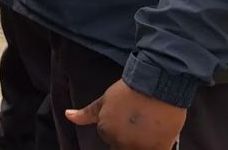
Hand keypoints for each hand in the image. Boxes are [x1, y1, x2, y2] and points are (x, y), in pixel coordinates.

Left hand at [65, 79, 184, 149]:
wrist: (156, 85)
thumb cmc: (130, 91)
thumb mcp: (104, 100)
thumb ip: (87, 113)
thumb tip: (68, 115)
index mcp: (106, 131)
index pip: (110, 138)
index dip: (119, 127)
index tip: (126, 118)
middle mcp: (121, 143)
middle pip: (122, 145)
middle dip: (129, 136)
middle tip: (137, 120)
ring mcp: (140, 148)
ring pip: (137, 148)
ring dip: (142, 141)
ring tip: (147, 124)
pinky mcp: (159, 149)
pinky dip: (156, 145)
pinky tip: (158, 132)